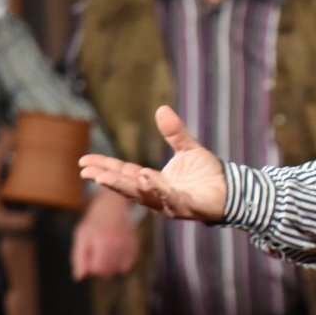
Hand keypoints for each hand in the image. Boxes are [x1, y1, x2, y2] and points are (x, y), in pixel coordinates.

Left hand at [71, 187, 139, 278]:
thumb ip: (78, 258)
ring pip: (119, 269)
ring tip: (106, 255)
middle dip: (100, 268)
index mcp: (102, 242)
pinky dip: (121, 263)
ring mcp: (128, 245)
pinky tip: (115, 253)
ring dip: (111, 266)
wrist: (112, 209)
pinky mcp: (135, 246)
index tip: (89, 259)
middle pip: (109, 271)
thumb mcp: (80, 238)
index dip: (91, 267)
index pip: (98, 269)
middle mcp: (118, 244)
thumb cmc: (93, 225)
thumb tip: (80, 278)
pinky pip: (128, 264)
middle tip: (96, 256)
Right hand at [79, 106, 226, 222]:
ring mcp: (169, 202)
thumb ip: (174, 132)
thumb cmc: (208, 173)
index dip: (104, 168)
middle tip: (85, 171)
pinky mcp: (185, 206)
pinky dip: (155, 188)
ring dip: (122, 185)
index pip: (124, 174)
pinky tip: (144, 176)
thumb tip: (161, 109)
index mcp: (153, 181)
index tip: (84, 163)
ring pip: (141, 194)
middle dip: (106, 178)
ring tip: (102, 177)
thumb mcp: (188, 149)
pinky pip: (168, 197)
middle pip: (126, 186)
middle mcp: (156, 194)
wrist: (231, 189)